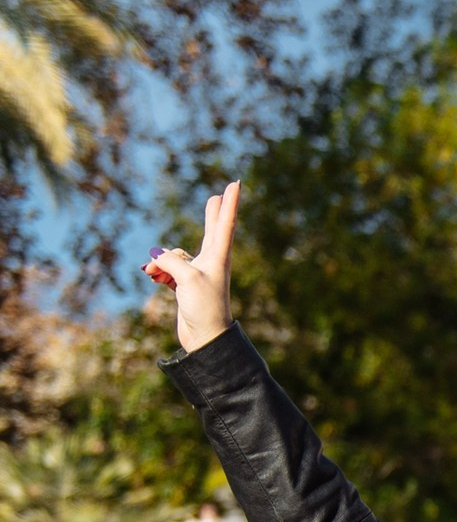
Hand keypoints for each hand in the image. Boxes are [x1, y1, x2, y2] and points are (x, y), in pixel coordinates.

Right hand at [143, 181, 239, 351]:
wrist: (204, 337)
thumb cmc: (204, 307)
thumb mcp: (186, 278)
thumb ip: (170, 261)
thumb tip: (157, 259)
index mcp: (219, 257)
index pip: (225, 224)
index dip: (229, 203)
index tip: (236, 184)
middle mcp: (211, 262)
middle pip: (211, 230)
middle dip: (212, 214)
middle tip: (218, 196)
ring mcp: (198, 273)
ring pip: (176, 255)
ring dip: (162, 262)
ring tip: (155, 274)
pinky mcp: (186, 285)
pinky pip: (167, 269)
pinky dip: (159, 272)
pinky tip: (154, 278)